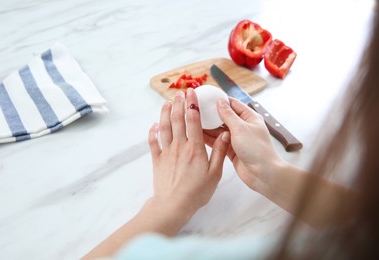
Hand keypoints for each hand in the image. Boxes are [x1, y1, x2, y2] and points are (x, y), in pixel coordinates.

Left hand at [148, 88, 229, 217]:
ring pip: (164, 127)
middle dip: (178, 104)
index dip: (192, 105)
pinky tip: (154, 125)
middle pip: (177, 120)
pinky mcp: (157, 160)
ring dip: (164, 113)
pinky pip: (153, 142)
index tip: (192, 93)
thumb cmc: (196, 192)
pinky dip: (152, 132)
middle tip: (179, 93)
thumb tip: (226, 134)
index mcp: (195, 148)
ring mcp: (166, 152)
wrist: (174, 205)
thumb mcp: (215, 174)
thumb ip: (219, 152)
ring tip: (166, 103)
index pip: (193, 120)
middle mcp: (179, 146)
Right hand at [203, 97, 283, 191]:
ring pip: (219, 130)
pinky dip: (209, 139)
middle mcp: (243, 127)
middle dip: (211, 114)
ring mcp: (237, 139)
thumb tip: (220, 102)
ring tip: (193, 121)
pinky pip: (218, 142)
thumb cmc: (257, 149)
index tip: (206, 97)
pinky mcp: (231, 150)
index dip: (219, 100)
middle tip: (196, 109)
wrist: (263, 174)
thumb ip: (228, 115)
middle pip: (224, 117)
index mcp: (249, 117)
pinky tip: (198, 135)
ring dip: (208, 127)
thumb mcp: (240, 128)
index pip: (232, 104)